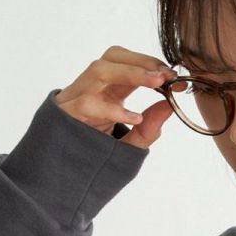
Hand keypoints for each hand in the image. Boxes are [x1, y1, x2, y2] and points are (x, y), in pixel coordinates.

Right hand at [53, 46, 175, 147]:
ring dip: (130, 73)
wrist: (61, 179)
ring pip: (98, 71)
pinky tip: (133, 117)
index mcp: (106, 91)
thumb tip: (169, 106)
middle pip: (112, 57)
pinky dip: (112, 108)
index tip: (174, 75)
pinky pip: (87, 103)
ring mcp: (75, 99)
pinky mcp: (65, 116)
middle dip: (141, 61)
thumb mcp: (129, 144)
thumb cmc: (93, 157)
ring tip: (156, 83)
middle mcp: (90, 89)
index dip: (151, 64)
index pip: (128, 63)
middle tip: (165, 75)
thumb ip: (148, 128)